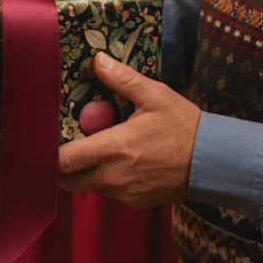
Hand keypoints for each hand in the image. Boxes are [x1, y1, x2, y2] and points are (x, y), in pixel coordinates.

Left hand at [57, 52, 200, 206]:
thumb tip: (97, 60)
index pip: (64, 162)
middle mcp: (115, 177)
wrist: (215, 162)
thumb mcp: (154, 95)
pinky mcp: (136, 202)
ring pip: (88, 186)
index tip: (47, 139)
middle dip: (61, 165)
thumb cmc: (185, 126)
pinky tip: (119, 160)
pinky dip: (106, 179)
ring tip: (95, 147)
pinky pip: (109, 192)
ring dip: (85, 171)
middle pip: (68, 180)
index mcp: (114, 149)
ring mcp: (126, 193)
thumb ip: (122, 79)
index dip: (49, 153)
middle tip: (66, 143)